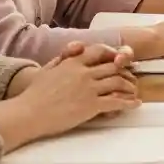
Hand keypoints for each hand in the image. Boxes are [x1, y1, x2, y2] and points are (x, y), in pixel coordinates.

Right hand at [14, 42, 140, 138]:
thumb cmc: (34, 94)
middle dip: (126, 71)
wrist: (28, 113)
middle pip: (113, 66)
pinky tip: (135, 104)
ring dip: (129, 87)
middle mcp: (84, 72)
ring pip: (118, 82)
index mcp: (73, 62)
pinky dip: (128, 103)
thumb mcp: (48, 69)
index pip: (100, 51)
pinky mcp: (91, 105)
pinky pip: (116, 101)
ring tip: (134, 92)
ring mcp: (89, 88)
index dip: (113, 54)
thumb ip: (62, 59)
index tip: (119, 61)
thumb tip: (74, 51)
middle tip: (132, 77)